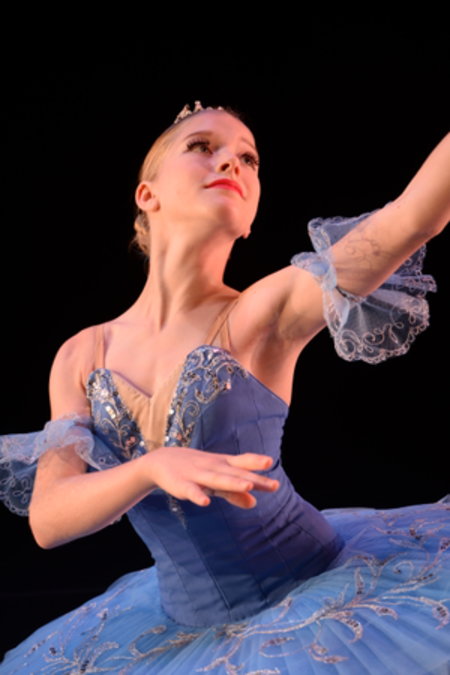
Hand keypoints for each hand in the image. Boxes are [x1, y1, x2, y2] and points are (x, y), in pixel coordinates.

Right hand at [145, 447, 278, 508]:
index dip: (257, 463)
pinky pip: (191, 491)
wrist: (161, 460)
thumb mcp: (215, 480)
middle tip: (274, 484)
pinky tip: (205, 503)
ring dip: (233, 483)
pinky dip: (197, 496)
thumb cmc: (196, 470)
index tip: (272, 464)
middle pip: (236, 474)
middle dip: (254, 479)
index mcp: (222, 464)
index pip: (243, 463)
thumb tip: (254, 503)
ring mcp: (198, 475)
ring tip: (248, 487)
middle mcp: (213, 467)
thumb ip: (234, 492)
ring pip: (218, 480)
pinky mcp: (182, 485)